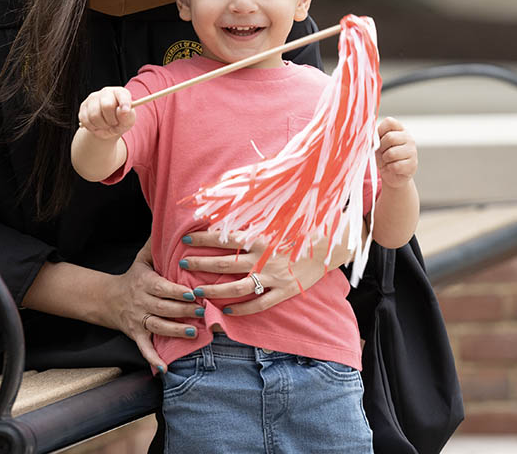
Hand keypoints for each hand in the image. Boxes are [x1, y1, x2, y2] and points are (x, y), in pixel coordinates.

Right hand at [77, 86, 134, 139]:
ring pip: (94, 115)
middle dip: (111, 120)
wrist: (108, 127)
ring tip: (106, 125)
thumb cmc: (120, 121)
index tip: (126, 111)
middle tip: (114, 124)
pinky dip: (93, 127)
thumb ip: (127, 116)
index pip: (121, 94)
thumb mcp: (128, 120)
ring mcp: (93, 98)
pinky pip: (86, 120)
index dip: (124, 102)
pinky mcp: (83, 106)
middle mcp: (106, 92)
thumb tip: (123, 111)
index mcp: (120, 92)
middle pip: (107, 106)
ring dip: (102, 125)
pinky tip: (98, 125)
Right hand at [105, 239, 203, 371]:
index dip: (177, 291)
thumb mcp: (142, 259)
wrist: (107, 299)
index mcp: (145, 282)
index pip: (162, 287)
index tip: (193, 292)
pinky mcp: (135, 335)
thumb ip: (155, 245)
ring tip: (193, 332)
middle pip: (163, 307)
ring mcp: (138, 320)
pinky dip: (153, 359)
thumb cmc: (133, 277)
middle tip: (203, 311)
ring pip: (157, 326)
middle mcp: (141, 302)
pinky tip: (164, 368)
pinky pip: (144, 348)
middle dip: (183, 310)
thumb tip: (170, 224)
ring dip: (175, 331)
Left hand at [178, 231, 353, 315]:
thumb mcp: (278, 215)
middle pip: (224, 264)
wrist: (333, 242)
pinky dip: (242, 310)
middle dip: (200, 264)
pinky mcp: (285, 291)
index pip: (224, 237)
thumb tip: (229, 205)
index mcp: (261, 236)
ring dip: (215, 291)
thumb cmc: (303, 224)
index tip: (186, 239)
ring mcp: (274, 277)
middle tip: (183, 264)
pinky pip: (260, 304)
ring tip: (198, 293)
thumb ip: (254, 214)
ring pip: (237, 288)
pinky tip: (227, 312)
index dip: (203, 239)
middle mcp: (264, 258)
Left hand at [376, 116, 417, 188]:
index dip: (380, 130)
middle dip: (381, 147)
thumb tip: (370, 137)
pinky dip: (390, 168)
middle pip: (390, 137)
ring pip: (391, 153)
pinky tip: (393, 167)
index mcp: (400, 129)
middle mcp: (409, 138)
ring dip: (385, 159)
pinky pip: (395, 166)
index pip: (389, 122)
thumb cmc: (383, 155)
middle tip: (383, 152)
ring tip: (388, 160)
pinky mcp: (412, 165)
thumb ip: (374, 137)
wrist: (391, 174)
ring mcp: (412, 151)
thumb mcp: (377, 143)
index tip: (378, 138)